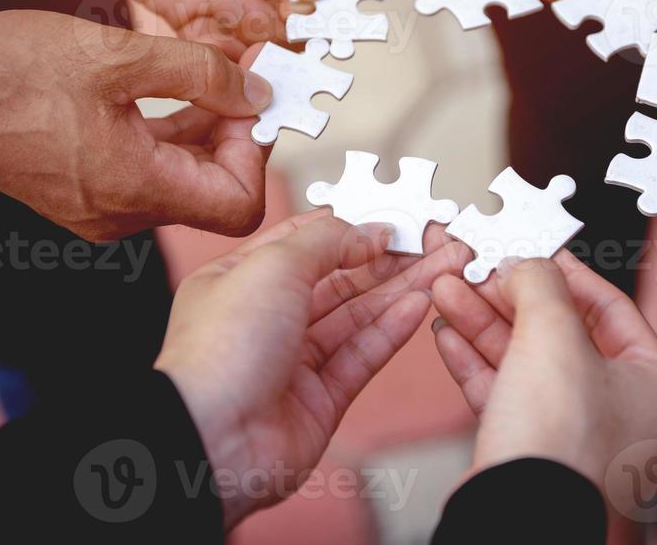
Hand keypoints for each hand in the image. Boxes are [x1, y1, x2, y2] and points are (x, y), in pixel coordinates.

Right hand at [0, 11, 272, 240]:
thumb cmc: (12, 71)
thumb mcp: (120, 55)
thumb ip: (200, 73)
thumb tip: (254, 93)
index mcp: (134, 188)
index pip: (239, 206)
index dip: (257, 153)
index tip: (249, 102)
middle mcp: (120, 213)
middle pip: (213, 193)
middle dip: (235, 133)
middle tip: (238, 77)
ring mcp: (99, 208)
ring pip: (181, 180)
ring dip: (204, 131)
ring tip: (206, 73)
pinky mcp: (83, 192)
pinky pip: (148, 172)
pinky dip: (169, 136)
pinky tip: (169, 90)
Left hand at [33, 0, 387, 53]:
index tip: (325, 5)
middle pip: (315, 10)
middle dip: (299, 30)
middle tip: (267, 32)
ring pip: (267, 35)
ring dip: (253, 42)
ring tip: (220, 17)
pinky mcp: (184, 0)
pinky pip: (214, 44)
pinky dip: (213, 52)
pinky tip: (195, 34)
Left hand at [154, 213, 466, 527]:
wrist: (212, 440)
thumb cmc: (222, 349)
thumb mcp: (274, 265)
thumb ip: (328, 240)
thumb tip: (370, 230)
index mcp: (239, 279)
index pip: (304, 241)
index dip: (352, 227)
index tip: (395, 216)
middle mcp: (267, 318)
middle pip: (340, 279)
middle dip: (390, 258)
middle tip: (435, 240)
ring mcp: (294, 361)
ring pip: (358, 316)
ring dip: (402, 289)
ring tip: (444, 266)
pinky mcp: (320, 400)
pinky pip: (363, 355)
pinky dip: (392, 329)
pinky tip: (420, 304)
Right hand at [426, 239, 656, 519]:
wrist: (522, 521)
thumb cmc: (563, 447)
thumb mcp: (555, 337)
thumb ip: (541, 285)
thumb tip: (527, 265)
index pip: (610, 306)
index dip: (563, 272)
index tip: (529, 251)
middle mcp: (623, 412)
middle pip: (561, 332)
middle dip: (508, 298)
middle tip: (477, 271)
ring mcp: (576, 435)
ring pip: (526, 361)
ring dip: (483, 322)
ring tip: (448, 291)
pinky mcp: (532, 451)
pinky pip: (504, 393)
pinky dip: (475, 361)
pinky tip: (448, 333)